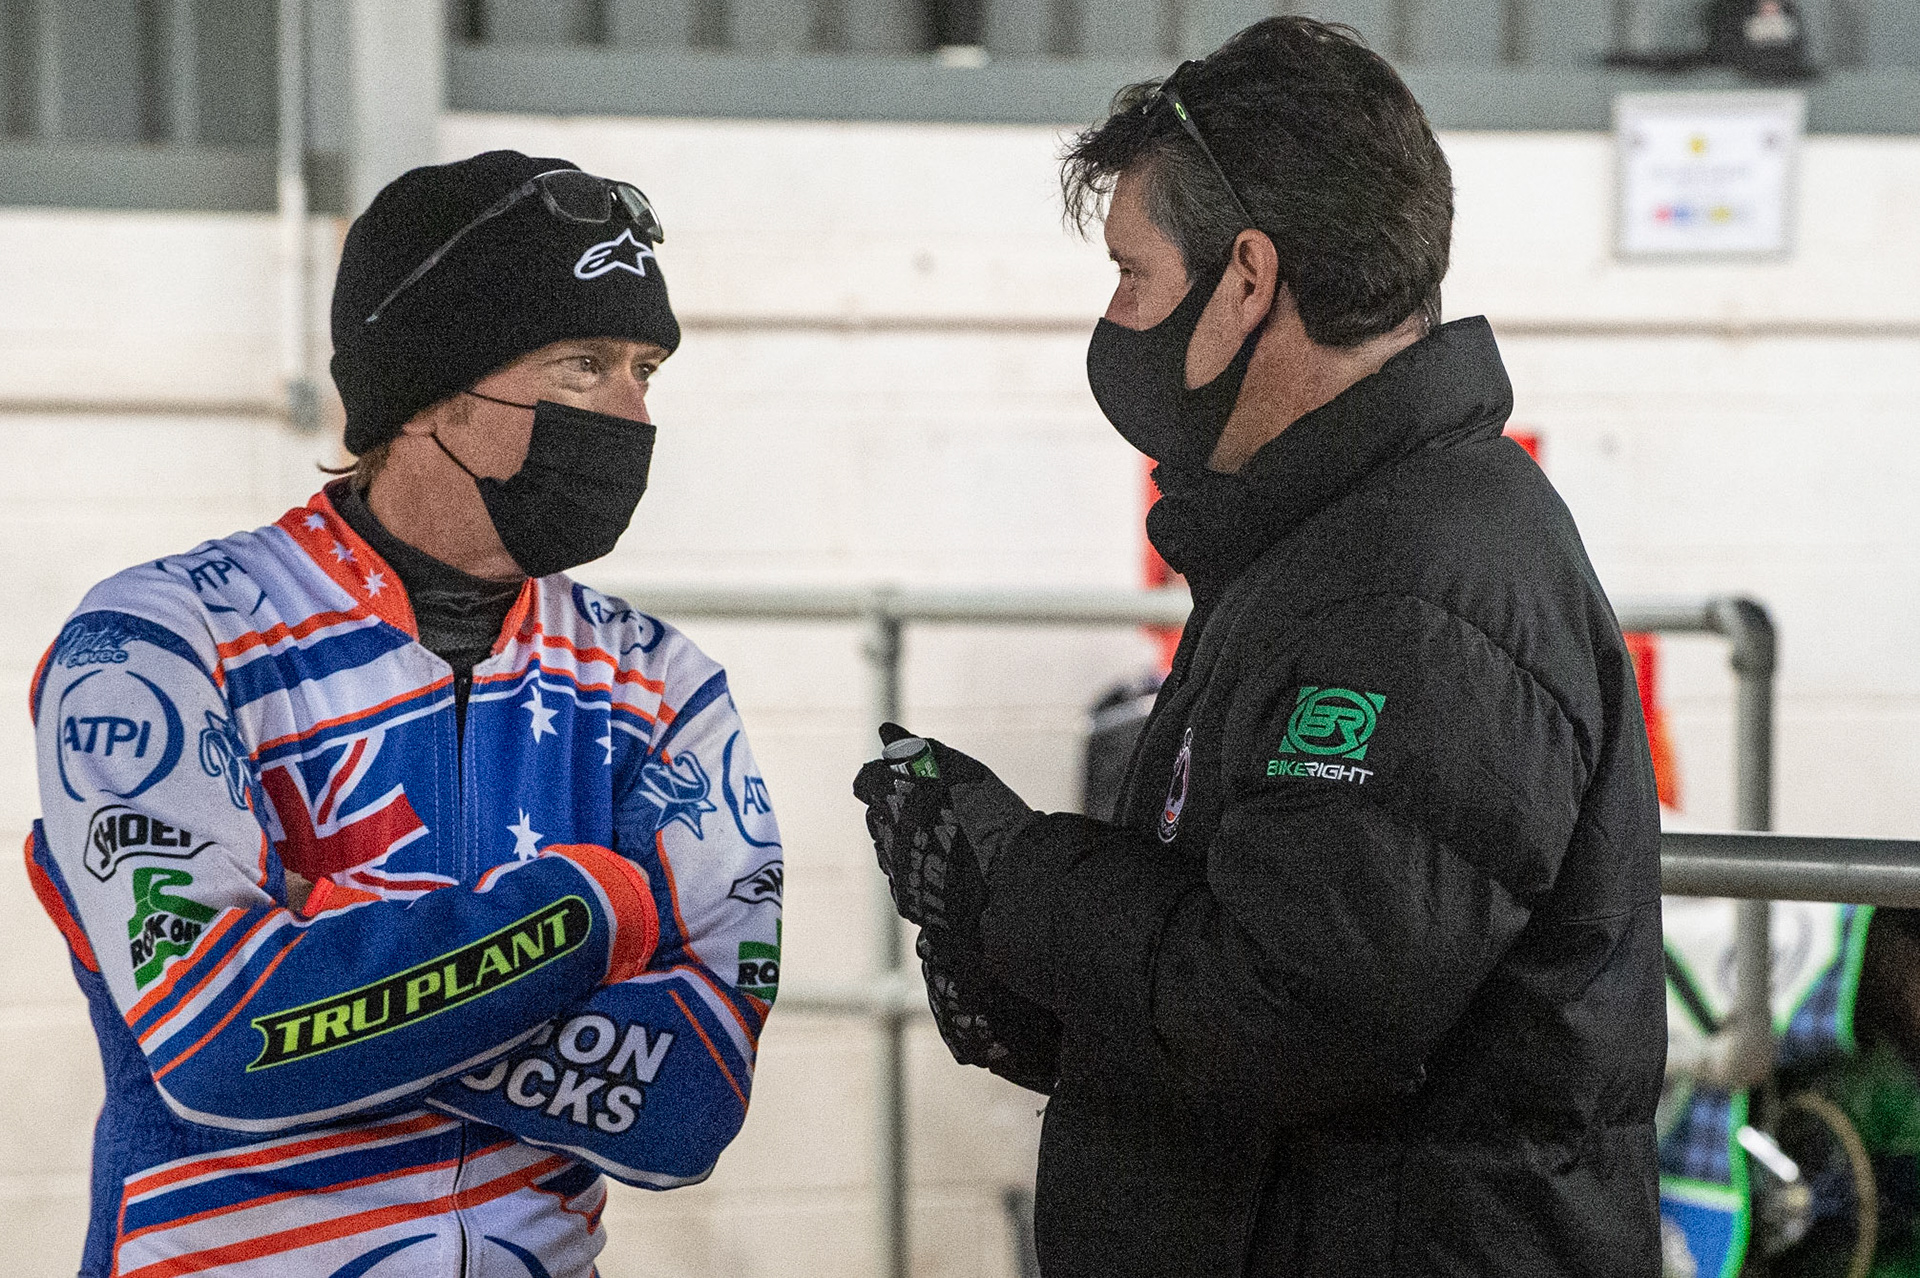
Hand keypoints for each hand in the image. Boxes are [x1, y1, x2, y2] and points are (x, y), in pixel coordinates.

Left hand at [851, 723, 1036, 939]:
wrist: (1014, 869)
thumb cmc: (990, 811)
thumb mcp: (957, 769)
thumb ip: (915, 748)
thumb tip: (885, 731)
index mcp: (895, 798)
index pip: (866, 781)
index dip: (885, 779)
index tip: (907, 781)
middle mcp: (887, 834)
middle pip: (877, 816)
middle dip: (896, 811)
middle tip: (935, 812)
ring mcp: (895, 870)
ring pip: (887, 848)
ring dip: (905, 841)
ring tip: (944, 841)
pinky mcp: (906, 899)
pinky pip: (899, 878)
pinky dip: (916, 870)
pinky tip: (943, 867)